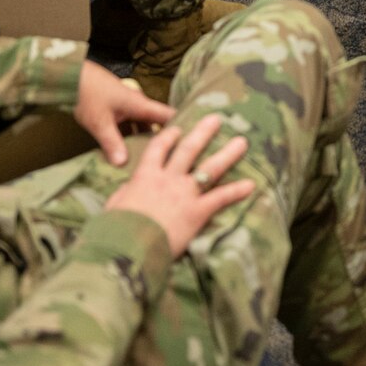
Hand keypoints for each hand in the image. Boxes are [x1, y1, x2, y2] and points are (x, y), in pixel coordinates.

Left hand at [73, 61, 173, 166]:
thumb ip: (112, 143)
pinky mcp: (117, 109)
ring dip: (145, 139)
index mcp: (141, 105)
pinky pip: (131, 125)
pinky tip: (128, 150)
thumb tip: (124, 164)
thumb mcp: (100, 122)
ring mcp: (127, 107)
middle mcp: (138, 105)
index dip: (182, 127)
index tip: (192, 143)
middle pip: (157, 123)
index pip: (169, 116)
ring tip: (151, 158)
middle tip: (172, 158)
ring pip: (143, 125)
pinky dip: (132, 136)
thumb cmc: (88, 94)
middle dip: (164, 139)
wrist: (71, 76)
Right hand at [103, 114, 254, 258]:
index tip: (178, 128)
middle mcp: (168, 179)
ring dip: (228, 154)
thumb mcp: (114, 206)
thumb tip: (130, 188)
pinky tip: (251, 185)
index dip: (169, 137)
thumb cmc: (115, 228)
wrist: (127, 245)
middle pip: (189, 150)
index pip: (158, 149)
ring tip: (242, 142)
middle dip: (204, 133)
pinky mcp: (197, 211)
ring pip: (210, 168)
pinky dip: (237, 191)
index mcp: (145, 176)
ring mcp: (184, 193)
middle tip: (217, 119)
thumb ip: (125, 193)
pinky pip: (220, 198)